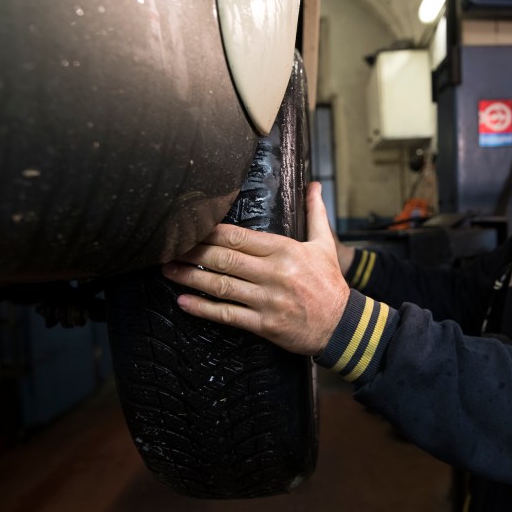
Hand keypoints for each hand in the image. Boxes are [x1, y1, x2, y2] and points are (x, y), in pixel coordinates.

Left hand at [162, 182, 350, 355]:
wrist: (343, 325)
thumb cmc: (330, 284)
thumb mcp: (324, 246)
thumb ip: (315, 214)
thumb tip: (313, 185)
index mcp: (284, 251)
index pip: (239, 237)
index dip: (210, 232)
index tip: (190, 226)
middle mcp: (273, 274)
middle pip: (224, 258)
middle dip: (193, 252)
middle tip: (169, 247)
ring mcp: (267, 300)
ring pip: (221, 285)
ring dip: (190, 277)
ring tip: (168, 270)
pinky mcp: (264, 324)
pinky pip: (228, 315)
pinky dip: (203, 309)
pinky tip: (184, 302)